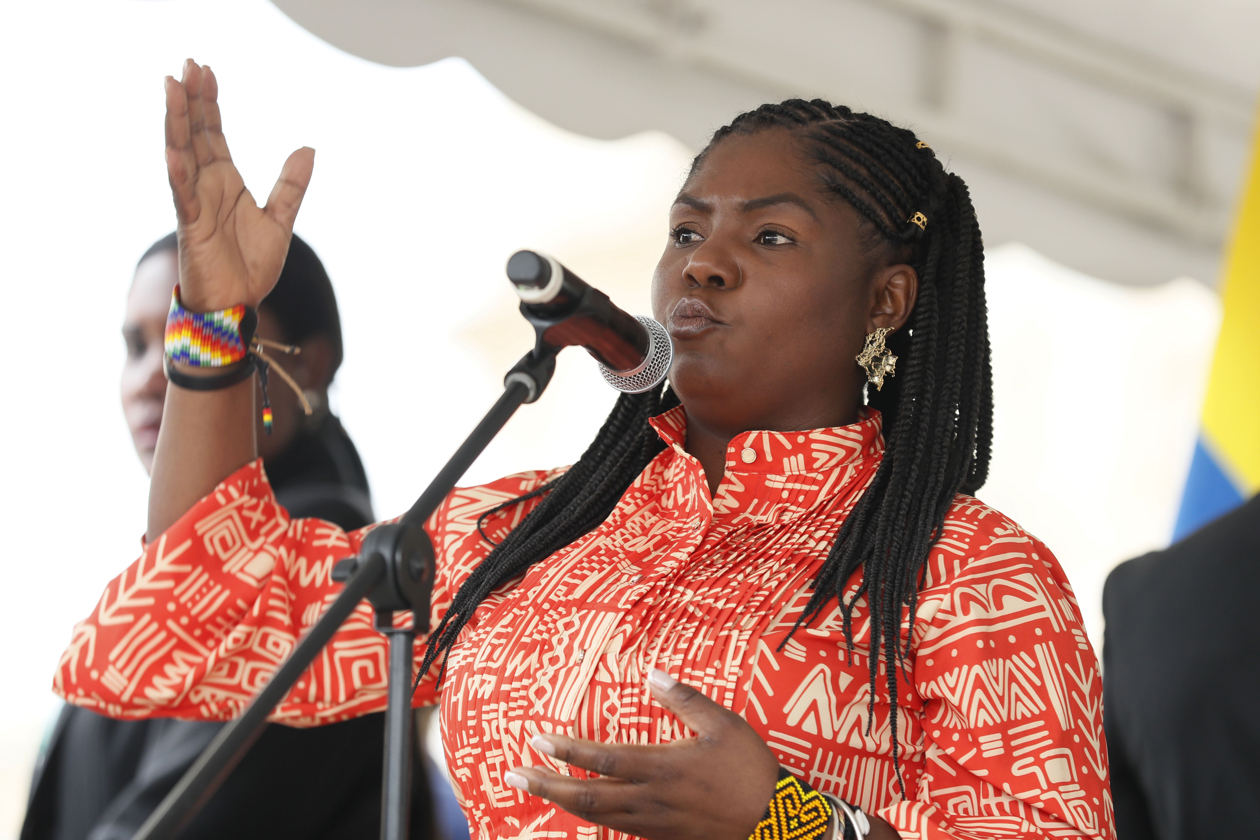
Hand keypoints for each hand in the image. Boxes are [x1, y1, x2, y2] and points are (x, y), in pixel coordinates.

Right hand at [164, 59, 313, 310]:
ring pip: (182, 155)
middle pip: (195, 134)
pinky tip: (174, 147)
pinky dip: (178, 171)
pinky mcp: (191, 226)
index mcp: (225, 182)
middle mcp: (206, 187)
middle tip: (187, 64)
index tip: (206, 71)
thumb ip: (292, 184)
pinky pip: (182, 195)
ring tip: (173, 88)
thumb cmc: (251, 267)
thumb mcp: (280, 219)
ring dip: (177, 122)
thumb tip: (307, 147)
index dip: (210, 102)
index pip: (213, 133)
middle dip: (191, 100)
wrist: (238, 305)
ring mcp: (195, 204)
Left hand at [503, 669, 780, 839]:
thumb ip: (684, 698)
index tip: (536, 738)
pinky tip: (580, 810)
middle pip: (585, 795)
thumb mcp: (723, 724)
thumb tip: (653, 673)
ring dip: (561, 802)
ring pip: (596, 816)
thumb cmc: (750, 770)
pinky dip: (591, 818)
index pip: (601, 758)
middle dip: (545, 785)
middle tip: (512, 775)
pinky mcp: (663, 838)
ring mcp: (654, 824)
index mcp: (662, 767)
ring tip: (536, 789)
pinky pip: (618, 829)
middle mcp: (650, 800)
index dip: (566, 749)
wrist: (775, 824)